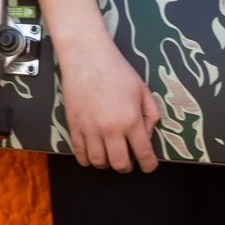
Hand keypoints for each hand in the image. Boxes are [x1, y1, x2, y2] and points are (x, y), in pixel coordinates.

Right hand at [36, 0, 160, 171]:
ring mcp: (90, 130)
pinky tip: (92, 155)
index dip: (148, 165)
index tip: (149, 166)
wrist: (86, 57)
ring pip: (98, 162)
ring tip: (110, 156)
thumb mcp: (142, 89)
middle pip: (120, 164)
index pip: (143, 153)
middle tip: (129, 161)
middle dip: (127, 167)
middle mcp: (110, 129)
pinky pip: (79, 153)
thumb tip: (148, 133)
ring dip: (106, 164)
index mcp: (131, 120)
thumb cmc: (116, 70)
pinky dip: (87, 159)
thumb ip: (150, 113)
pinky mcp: (74, 127)